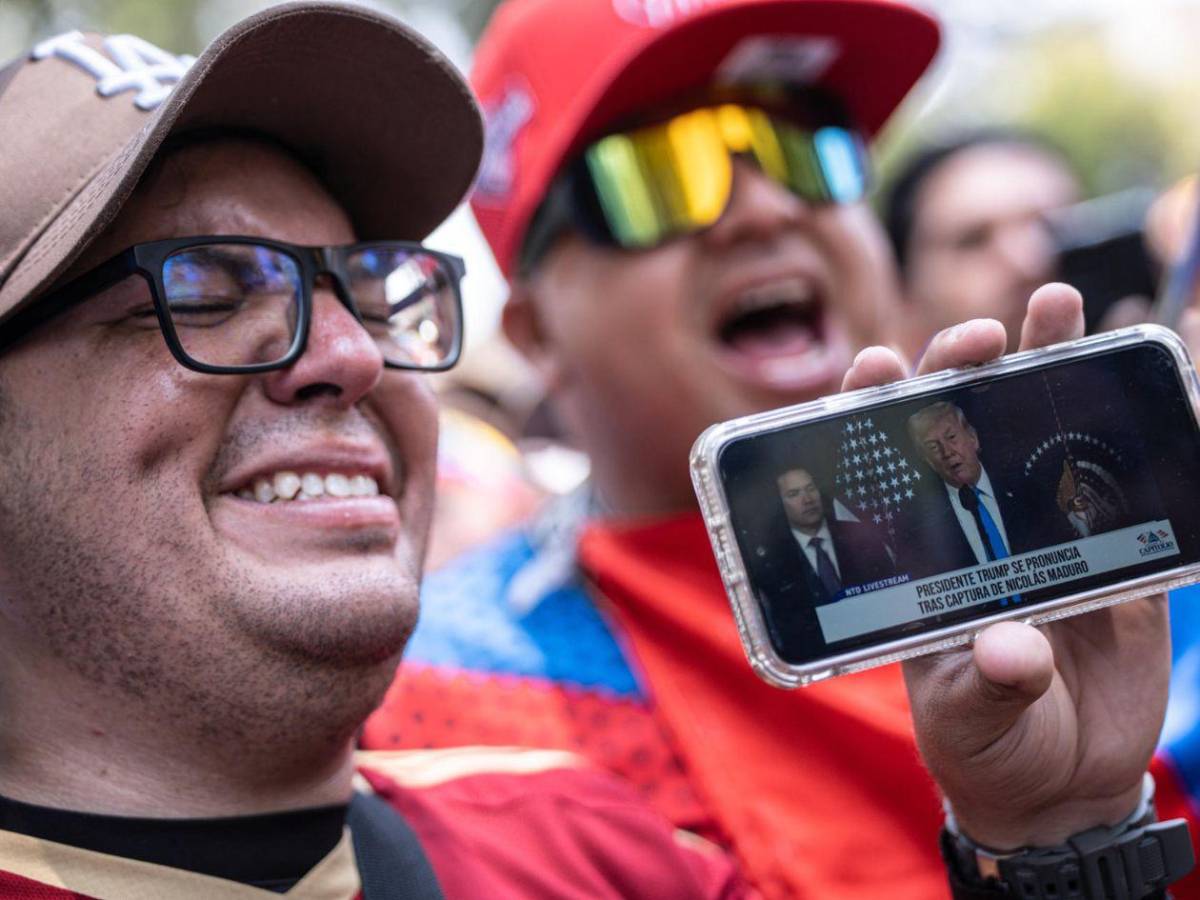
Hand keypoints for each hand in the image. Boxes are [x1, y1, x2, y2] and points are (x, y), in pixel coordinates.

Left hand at [843, 283, 1169, 849]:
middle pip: (961, 431)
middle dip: (963, 372)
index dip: (873, 411)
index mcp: (918, 559)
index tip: (880, 365)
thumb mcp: (970, 720)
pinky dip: (1136, 432)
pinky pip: (1124, 485)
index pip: (881, 468)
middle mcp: (973, 532)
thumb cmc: (987, 746)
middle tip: (980, 338)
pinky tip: (1143, 376)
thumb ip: (985, 684)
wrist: (1061, 784)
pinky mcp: (1113, 555)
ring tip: (1057, 305)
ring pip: (1040, 437)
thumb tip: (1016, 649)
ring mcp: (1042, 536)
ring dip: (1048, 368)